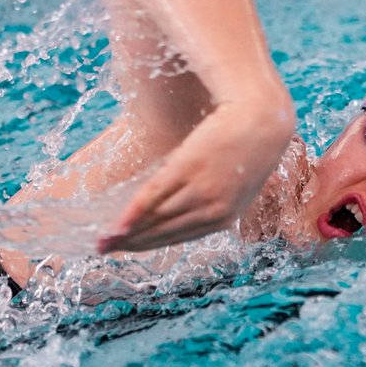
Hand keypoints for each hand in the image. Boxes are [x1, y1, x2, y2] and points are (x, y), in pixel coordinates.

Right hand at [98, 97, 293, 252]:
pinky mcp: (187, 168)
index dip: (150, 244)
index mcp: (224, 217)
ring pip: (156, 218)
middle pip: (163, 231)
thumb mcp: (238, 180)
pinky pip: (153, 196)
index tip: (127, 248)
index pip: (179, 236)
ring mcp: (199, 190)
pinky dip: (132, 214)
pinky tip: (117, 226)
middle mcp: (211, 210)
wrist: (262, 117)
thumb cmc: (250, 144)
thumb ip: (216, 197)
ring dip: (126, 233)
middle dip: (132, 243)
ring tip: (103, 240)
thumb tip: (189, 203)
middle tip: (104, 250)